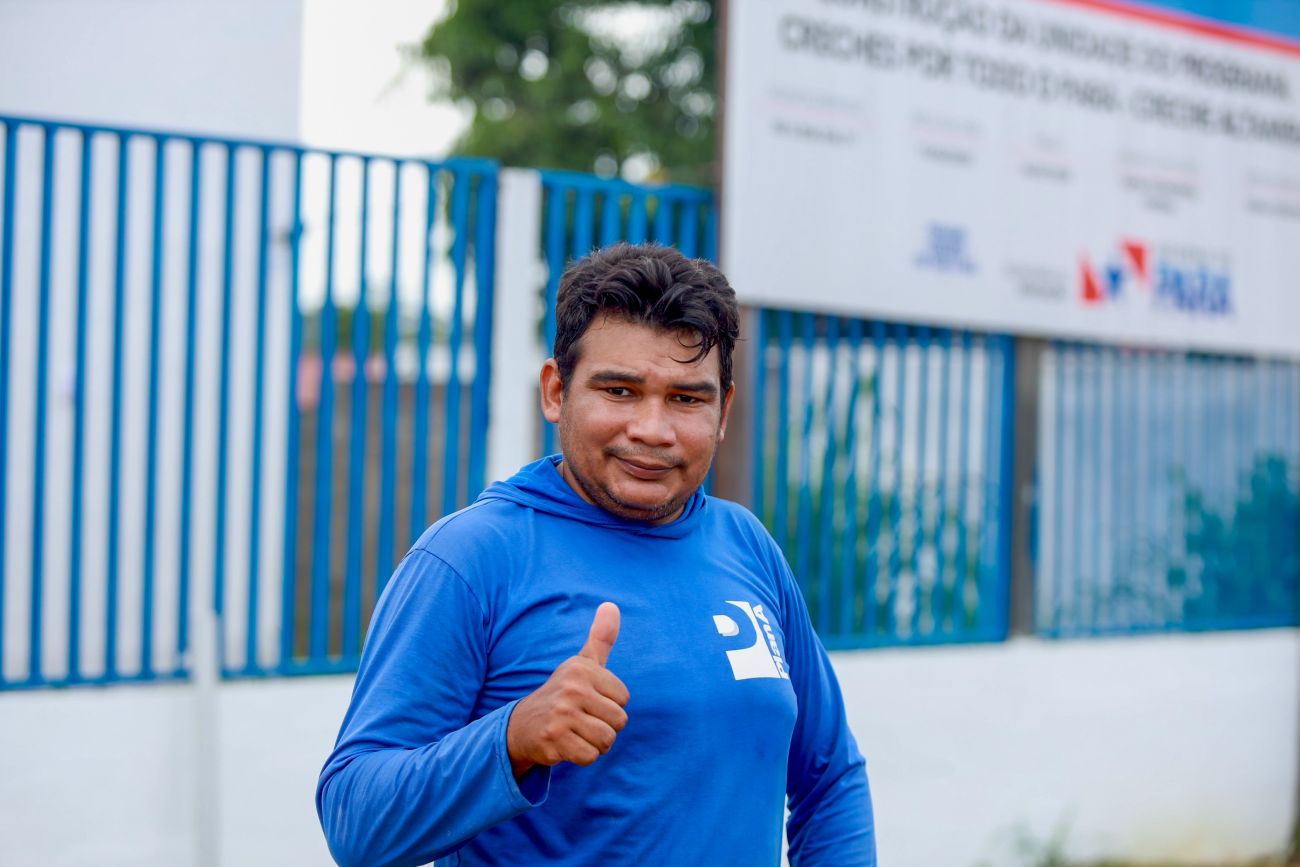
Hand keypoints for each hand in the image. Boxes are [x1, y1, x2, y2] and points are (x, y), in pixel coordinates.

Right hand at [506, 602, 629, 777]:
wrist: (522, 725)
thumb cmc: (562, 693)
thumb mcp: (581, 663)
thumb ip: (600, 638)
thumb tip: (612, 605)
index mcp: (581, 668)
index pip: (624, 698)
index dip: (610, 704)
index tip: (588, 701)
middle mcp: (571, 688)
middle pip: (619, 721)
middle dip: (605, 727)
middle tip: (582, 720)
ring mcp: (561, 715)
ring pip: (607, 740)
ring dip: (595, 743)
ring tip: (576, 732)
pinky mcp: (554, 740)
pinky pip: (590, 756)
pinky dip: (582, 756)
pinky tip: (567, 745)